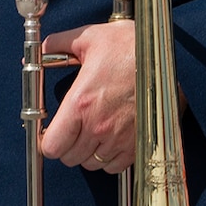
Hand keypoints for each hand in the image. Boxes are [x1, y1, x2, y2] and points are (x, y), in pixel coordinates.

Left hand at [40, 20, 136, 173]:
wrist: (166, 57)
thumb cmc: (130, 46)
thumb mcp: (89, 38)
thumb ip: (58, 45)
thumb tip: (39, 51)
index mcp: (81, 103)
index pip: (52, 147)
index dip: (49, 141)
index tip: (53, 133)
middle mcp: (98, 126)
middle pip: (70, 158)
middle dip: (68, 146)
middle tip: (74, 130)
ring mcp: (120, 139)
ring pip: (92, 164)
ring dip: (89, 153)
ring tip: (94, 133)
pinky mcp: (138, 144)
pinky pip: (114, 167)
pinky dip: (110, 159)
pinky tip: (111, 140)